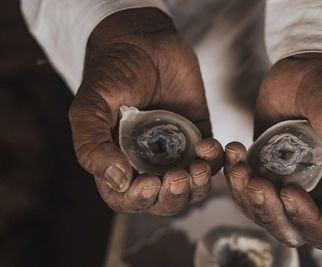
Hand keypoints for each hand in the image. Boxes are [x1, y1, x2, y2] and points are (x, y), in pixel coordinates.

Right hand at [69, 8, 222, 214]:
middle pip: (163, 199)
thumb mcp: (91, 105)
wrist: (144, 39)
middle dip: (173, 196)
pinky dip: (215, 159)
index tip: (147, 183)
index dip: (138, 199)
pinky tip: (210, 144)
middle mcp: (147, 161)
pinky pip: (212, 159)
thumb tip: (116, 180)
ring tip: (199, 165)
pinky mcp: (198, 134)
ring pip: (191, 186)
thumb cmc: (112, 71)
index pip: (126, 198)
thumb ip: (92, 143)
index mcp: (117, 161)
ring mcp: (175, 150)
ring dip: (198, 184)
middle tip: (178, 177)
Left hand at [224, 53, 321, 248]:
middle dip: (266, 209)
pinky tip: (234, 150)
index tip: (290, 192)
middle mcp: (311, 191)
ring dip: (244, 193)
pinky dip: (233, 172)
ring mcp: (283, 177)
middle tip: (256, 183)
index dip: (304, 221)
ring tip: (240, 165)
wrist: (311, 67)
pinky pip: (242, 182)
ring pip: (258, 207)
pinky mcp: (261, 162)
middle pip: (284, 224)